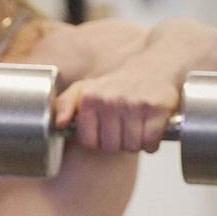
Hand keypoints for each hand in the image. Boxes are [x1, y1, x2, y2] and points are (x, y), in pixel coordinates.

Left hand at [53, 65, 180, 153]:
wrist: (152, 69)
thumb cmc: (116, 85)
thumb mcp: (83, 90)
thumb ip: (64, 105)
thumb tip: (60, 123)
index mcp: (89, 98)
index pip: (89, 142)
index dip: (99, 141)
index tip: (106, 131)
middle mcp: (110, 100)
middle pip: (111, 146)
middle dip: (118, 143)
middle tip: (124, 129)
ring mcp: (134, 104)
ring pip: (131, 146)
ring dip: (136, 143)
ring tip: (137, 129)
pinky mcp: (156, 108)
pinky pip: (150, 141)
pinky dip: (152, 144)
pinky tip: (150, 133)